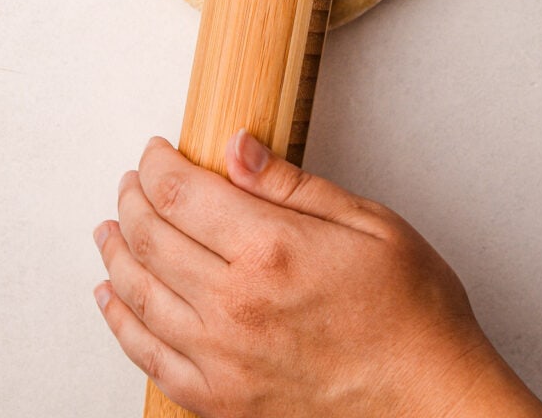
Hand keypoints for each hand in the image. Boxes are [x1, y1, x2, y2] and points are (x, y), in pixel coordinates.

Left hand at [94, 132, 541, 417]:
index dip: (156, 164)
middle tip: (132, 181)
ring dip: (115, 253)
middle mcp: (234, 306)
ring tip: (110, 228)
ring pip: (137, 295)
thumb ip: (292, 185)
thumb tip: (237, 148)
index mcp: (270, 251)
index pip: (179, 193)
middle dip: (132, 199)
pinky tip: (112, 297)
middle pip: (150, 238)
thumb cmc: (411, 312)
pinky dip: (118, 322)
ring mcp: (221, 360)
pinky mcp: (221, 402)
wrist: (431, 401)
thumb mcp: (367, 222)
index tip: (155, 150)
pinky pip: (147, 357)